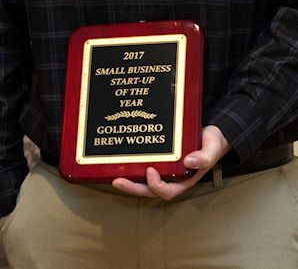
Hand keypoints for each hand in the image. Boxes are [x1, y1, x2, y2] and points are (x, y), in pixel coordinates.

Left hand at [112, 125, 230, 199]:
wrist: (209, 133)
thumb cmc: (211, 143)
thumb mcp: (212, 148)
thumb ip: (205, 156)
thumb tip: (190, 162)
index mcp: (184, 179)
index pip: (168, 191)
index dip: (156, 185)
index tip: (150, 171)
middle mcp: (171, 177)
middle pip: (149, 189)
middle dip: (133, 188)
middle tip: (118, 181)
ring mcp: (162, 169)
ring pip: (142, 180)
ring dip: (128, 179)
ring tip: (113, 174)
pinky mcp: (156, 159)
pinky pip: (141, 166)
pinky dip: (129, 165)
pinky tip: (118, 158)